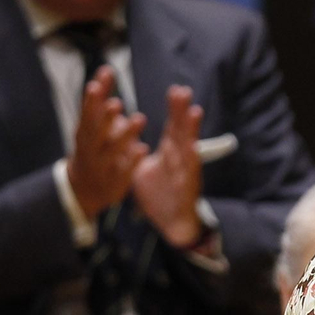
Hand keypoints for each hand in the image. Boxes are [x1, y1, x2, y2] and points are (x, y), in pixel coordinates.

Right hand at [67, 68, 147, 217]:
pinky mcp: (114, 181)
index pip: (85, 115)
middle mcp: (90, 149)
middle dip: (105, 118)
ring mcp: (101, 166)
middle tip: (116, 103)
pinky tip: (143, 148)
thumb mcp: (91, 125)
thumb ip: (100, 99)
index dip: (90, 101)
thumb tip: (106, 69)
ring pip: (112, 150)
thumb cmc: (91, 147)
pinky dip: (132, 161)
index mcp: (84, 134)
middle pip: (96, 133)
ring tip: (139, 118)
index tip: (96, 85)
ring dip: (125, 135)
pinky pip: (123, 171)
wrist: (83, 188)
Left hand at [132, 84, 205, 247]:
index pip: (173, 128)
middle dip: (182, 112)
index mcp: (170, 154)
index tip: (176, 90)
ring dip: (191, 131)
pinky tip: (191, 148)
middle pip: (182, 132)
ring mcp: (186, 174)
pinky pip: (189, 174)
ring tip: (194, 112)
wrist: (171, 224)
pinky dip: (190, 161)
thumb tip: (120, 133)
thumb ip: (133, 151)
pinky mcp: (187, 190)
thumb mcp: (141, 169)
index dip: (175, 110)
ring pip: (188, 148)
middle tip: (183, 91)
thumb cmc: (159, 195)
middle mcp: (180, 160)